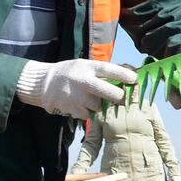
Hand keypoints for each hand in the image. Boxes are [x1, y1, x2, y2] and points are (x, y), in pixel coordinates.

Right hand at [16, 59, 137, 119]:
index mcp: (88, 67)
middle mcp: (83, 81)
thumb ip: (103, 73)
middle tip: (127, 99)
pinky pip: (88, 114)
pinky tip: (81, 103)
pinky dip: (88, 111)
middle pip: (108, 92)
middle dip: (121, 97)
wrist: (45, 83)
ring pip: (99, 106)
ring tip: (92, 98)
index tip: (135, 79)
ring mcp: (77, 97)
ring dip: (100, 105)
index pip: (108, 69)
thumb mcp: (85, 66)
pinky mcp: (72, 109)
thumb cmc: (73, 73)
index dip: (123, 74)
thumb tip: (130, 78)